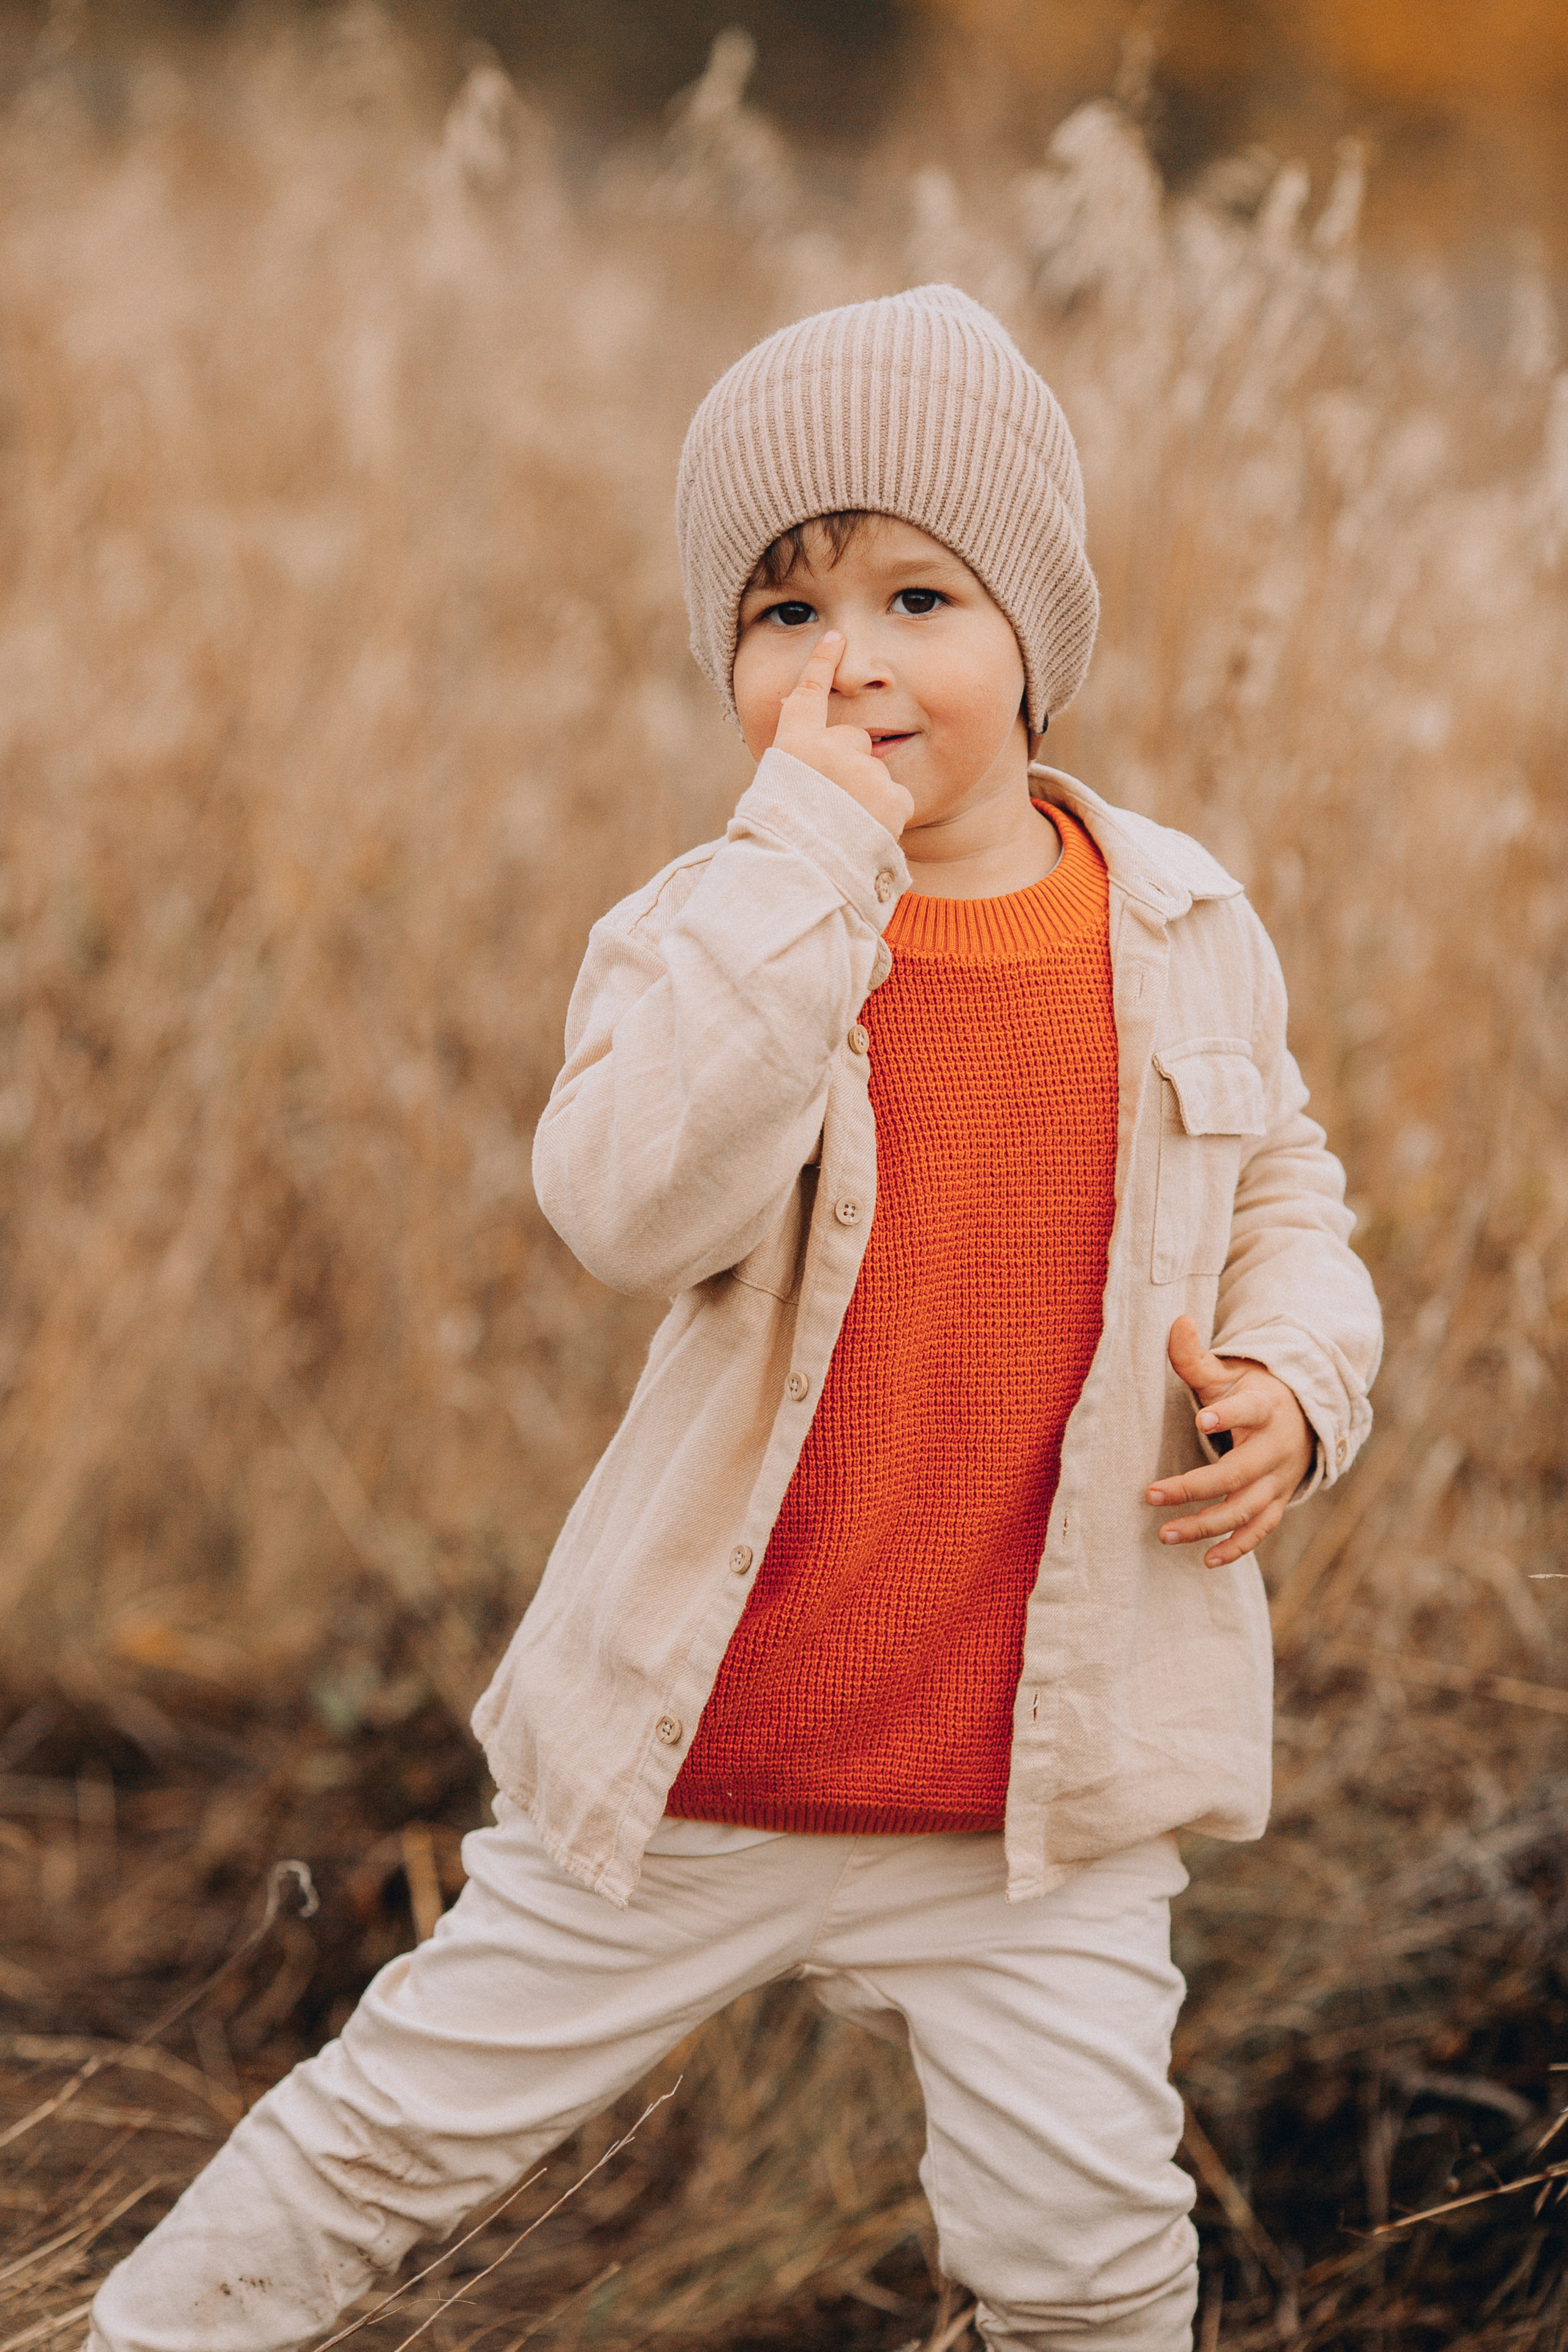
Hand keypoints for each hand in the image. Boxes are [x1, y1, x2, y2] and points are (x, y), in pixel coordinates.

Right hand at [773, 631, 913, 836]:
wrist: (799, 878)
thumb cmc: (778, 846)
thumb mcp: (772, 799)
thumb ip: (795, 773)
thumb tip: (809, 766)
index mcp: (791, 749)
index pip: (807, 694)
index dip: (821, 664)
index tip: (836, 638)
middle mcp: (827, 749)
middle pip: (853, 741)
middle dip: (851, 767)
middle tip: (833, 806)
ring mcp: (861, 770)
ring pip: (875, 775)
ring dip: (868, 798)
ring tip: (846, 829)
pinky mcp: (890, 796)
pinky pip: (896, 801)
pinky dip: (887, 818)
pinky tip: (867, 835)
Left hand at [1146, 1314, 1313, 1567]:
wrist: (1300, 1418)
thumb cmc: (1249, 1392)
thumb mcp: (1226, 1372)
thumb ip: (1195, 1355)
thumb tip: (1177, 1321)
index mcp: (1265, 1407)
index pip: (1250, 1409)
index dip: (1228, 1414)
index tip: (1202, 1418)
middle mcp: (1276, 1448)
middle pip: (1238, 1473)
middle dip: (1195, 1486)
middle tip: (1151, 1494)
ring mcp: (1278, 1480)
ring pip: (1245, 1509)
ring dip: (1206, 1525)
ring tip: (1164, 1534)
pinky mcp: (1277, 1503)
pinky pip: (1260, 1531)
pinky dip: (1236, 1548)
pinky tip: (1205, 1560)